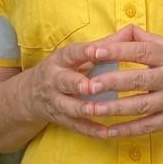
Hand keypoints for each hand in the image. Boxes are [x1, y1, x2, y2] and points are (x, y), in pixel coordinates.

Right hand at [23, 24, 136, 138]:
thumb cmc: (64, 68)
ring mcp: (57, 101)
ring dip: (83, 109)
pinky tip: (107, 133)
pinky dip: (92, 131)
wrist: (31, 94)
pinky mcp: (62, 119)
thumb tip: (131, 30)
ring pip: (69, 107)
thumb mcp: (77, 54)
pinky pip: (77, 127)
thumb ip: (103, 44)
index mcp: (62, 59)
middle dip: (77, 83)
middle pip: (65, 82)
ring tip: (98, 110)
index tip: (97, 50)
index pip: (73, 53)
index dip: (84, 52)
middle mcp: (56, 80)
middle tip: (91, 86)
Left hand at [77, 25, 162, 137]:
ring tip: (90, 109)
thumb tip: (125, 31)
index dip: (118, 51)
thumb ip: (152, 40)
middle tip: (87, 84)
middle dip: (110, 82)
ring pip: (139, 106)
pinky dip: (127, 130)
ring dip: (113, 109)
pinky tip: (108, 132)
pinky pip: (148, 127)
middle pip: (137, 80)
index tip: (95, 51)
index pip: (142, 51)